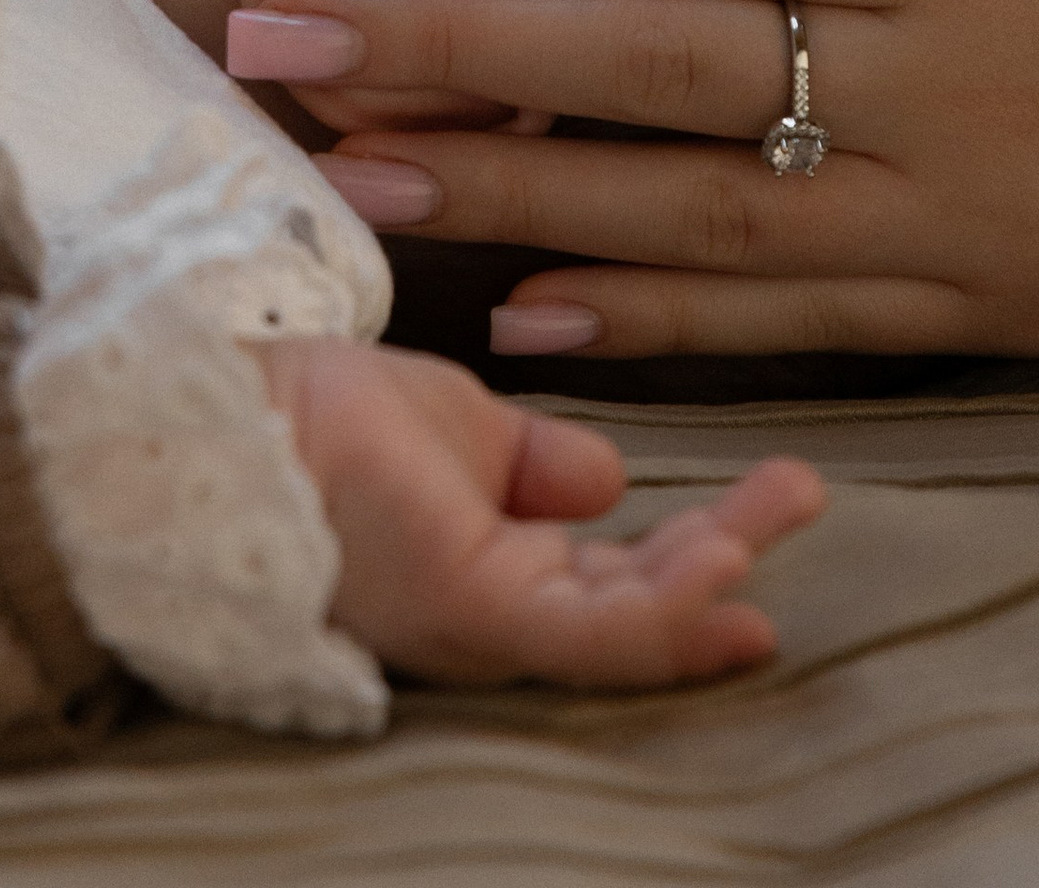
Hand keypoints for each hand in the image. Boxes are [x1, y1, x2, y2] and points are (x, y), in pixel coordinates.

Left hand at [230, 0, 1038, 358]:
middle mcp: (930, 81)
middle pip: (638, 65)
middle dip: (441, 52)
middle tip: (266, 46)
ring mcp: (960, 214)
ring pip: (687, 209)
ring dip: (506, 193)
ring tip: (347, 176)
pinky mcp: (998, 306)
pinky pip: (802, 319)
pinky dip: (661, 319)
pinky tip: (539, 313)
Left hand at [260, 338, 820, 686]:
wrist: (230, 411)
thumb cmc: (320, 414)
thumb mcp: (460, 425)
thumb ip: (535, 463)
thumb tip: (611, 481)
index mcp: (494, 561)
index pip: (614, 570)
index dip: (696, 556)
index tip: (774, 520)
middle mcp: (493, 608)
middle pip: (634, 603)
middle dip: (728, 556)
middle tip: (808, 491)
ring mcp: (479, 619)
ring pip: (623, 628)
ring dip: (709, 580)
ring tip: (774, 523)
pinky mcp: (468, 608)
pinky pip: (586, 628)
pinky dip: (662, 604)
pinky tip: (719, 560)